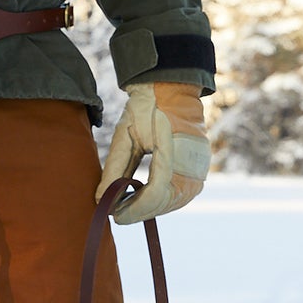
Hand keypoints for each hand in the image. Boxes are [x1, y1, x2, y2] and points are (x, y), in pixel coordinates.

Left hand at [96, 82, 208, 223]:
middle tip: (116, 213)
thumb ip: (115, 167)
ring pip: (177, 201)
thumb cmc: (146, 107)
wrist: (172, 89)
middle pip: (168, 201)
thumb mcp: (125, 134)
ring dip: (152, 208)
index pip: (156, 192)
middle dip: (141, 211)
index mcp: (174, 150)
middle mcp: (194, 162)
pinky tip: (143, 198)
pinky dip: (163, 200)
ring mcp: (200, 166)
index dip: (134, 208)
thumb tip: (101, 199)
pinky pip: (183, 193)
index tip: (114, 214)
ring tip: (127, 207)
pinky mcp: (200, 167)